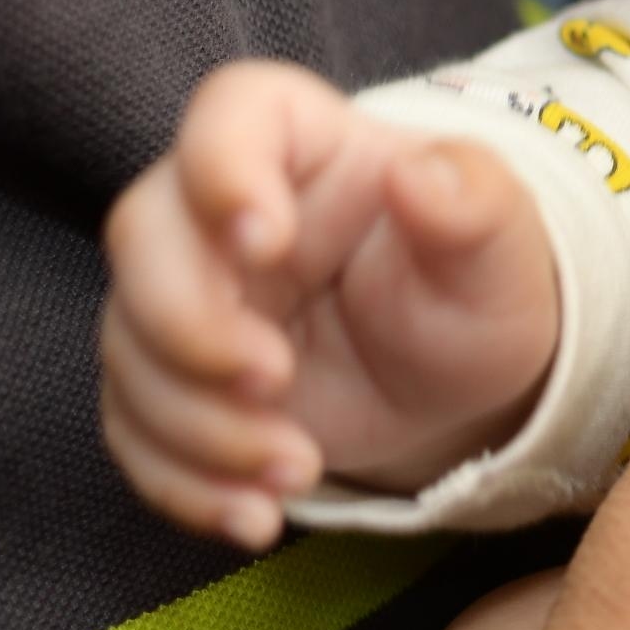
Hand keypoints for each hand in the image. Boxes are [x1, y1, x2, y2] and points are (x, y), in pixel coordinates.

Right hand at [97, 61, 560, 547]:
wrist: (455, 385)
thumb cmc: (474, 290)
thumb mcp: (500, 253)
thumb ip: (474, 205)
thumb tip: (423, 175)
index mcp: (303, 143)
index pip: (233, 110)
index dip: (225, 169)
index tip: (268, 242)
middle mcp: (219, 211)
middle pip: (142, 235)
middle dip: (193, 326)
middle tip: (277, 382)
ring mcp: (182, 296)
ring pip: (129, 347)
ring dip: (200, 425)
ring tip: (297, 471)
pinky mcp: (168, 382)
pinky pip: (133, 431)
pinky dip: (184, 483)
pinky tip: (253, 518)